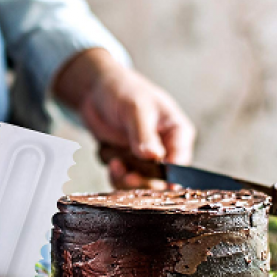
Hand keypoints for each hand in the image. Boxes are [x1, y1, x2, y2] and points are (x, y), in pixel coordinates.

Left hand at [53, 48, 195, 188]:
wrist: (95, 90)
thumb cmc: (123, 90)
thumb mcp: (136, 108)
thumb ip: (144, 134)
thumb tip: (154, 157)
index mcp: (177, 132)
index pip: (181, 160)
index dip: (172, 176)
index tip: (162, 186)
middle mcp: (165, 148)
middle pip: (161, 179)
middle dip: (145, 180)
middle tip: (129, 177)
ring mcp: (145, 157)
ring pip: (141, 183)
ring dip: (127, 179)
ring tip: (115, 165)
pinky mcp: (127, 162)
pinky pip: (123, 180)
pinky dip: (116, 175)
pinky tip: (111, 162)